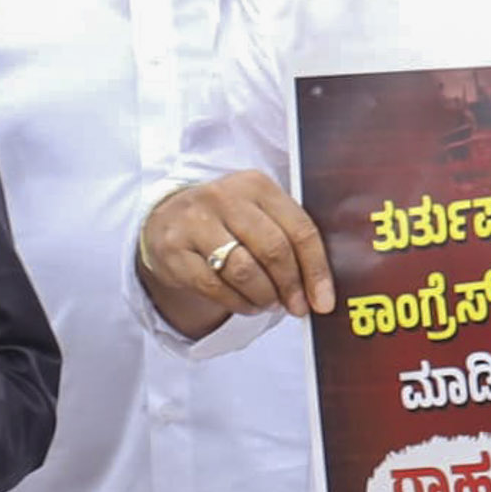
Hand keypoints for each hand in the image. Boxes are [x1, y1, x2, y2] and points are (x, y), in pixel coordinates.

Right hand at [139, 172, 332, 328]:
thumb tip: (319, 289)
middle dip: (291, 286)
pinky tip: (246, 304)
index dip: (316, 270)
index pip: (299, 228)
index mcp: (255, 185)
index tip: (323, 301)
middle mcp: (224, 198)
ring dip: (264, 297)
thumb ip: (288, 238)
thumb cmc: (226, 221)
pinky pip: (215, 287)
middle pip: (273, 249)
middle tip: (297, 307)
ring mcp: (195, 222)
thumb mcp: (257, 213)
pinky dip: (238, 303)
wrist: (167, 220)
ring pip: (244, 271)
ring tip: (269, 303)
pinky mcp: (175, 250)